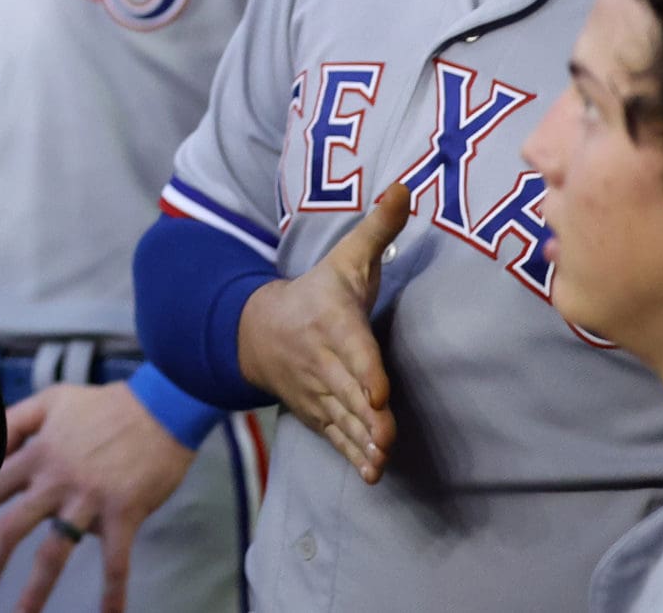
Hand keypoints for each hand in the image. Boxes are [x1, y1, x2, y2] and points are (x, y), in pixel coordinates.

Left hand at [0, 381, 196, 612]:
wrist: (161, 408)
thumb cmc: (105, 405)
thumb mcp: (50, 401)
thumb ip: (15, 421)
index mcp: (36, 454)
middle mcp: (55, 480)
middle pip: (10, 528)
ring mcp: (88, 499)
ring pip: (54, 552)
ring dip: (36, 589)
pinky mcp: (123, 513)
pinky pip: (116, 561)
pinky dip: (114, 591)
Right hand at [238, 183, 409, 484]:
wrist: (255, 331)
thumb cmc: (317, 294)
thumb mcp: (344, 260)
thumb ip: (378, 229)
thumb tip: (407, 186)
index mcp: (331, 322)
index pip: (351, 348)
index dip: (365, 371)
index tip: (380, 392)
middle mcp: (321, 359)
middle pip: (347, 389)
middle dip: (366, 414)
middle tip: (386, 435)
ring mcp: (317, 390)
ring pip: (342, 417)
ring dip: (361, 441)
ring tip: (381, 461)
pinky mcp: (317, 412)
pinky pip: (335, 436)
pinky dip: (351, 455)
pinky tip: (372, 474)